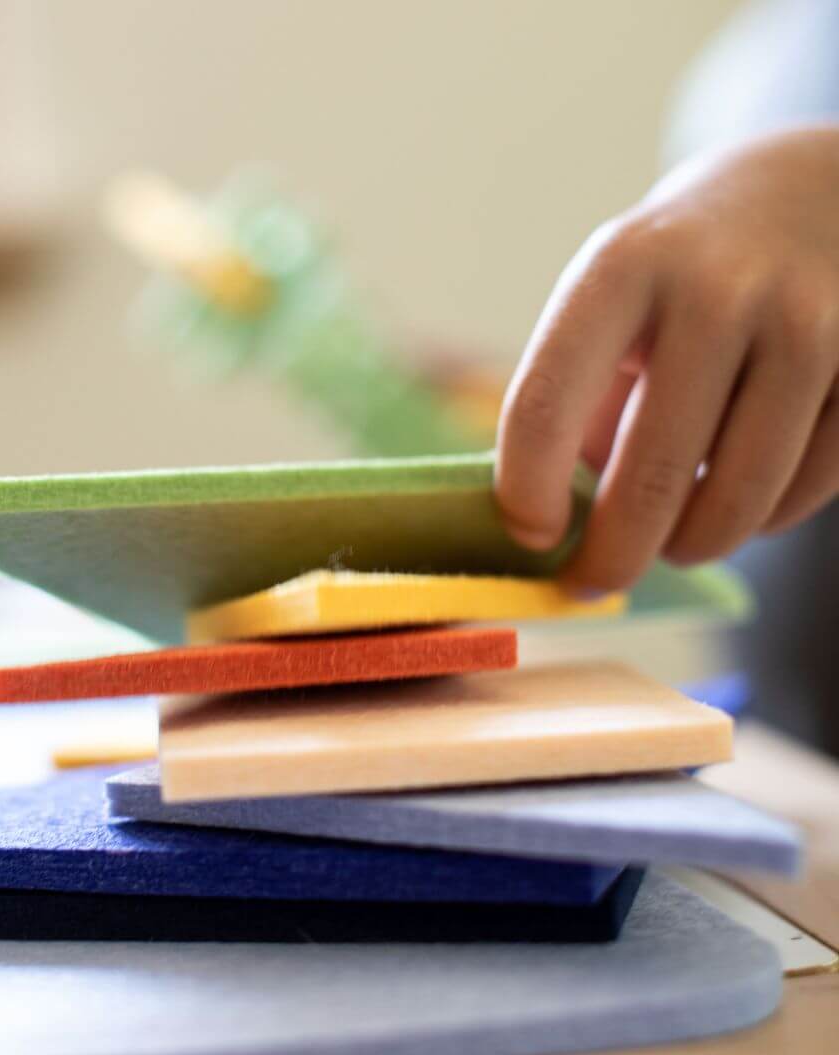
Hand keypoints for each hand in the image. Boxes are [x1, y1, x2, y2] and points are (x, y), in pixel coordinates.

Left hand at [496, 125, 838, 590]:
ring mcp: (811, 323)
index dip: (526, 492)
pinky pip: (803, 492)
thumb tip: (561, 525)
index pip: (545, 403)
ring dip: (689, 544)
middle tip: (593, 582)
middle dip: (612, 557)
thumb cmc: (683, 269)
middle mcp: (718, 288)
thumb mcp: (610, 300)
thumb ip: (579, 399)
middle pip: (651, 476)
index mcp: (623, 267)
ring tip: (669, 541)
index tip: (531, 539)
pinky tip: (739, 497)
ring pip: (737, 500)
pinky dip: (760, 519)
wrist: (817, 191)